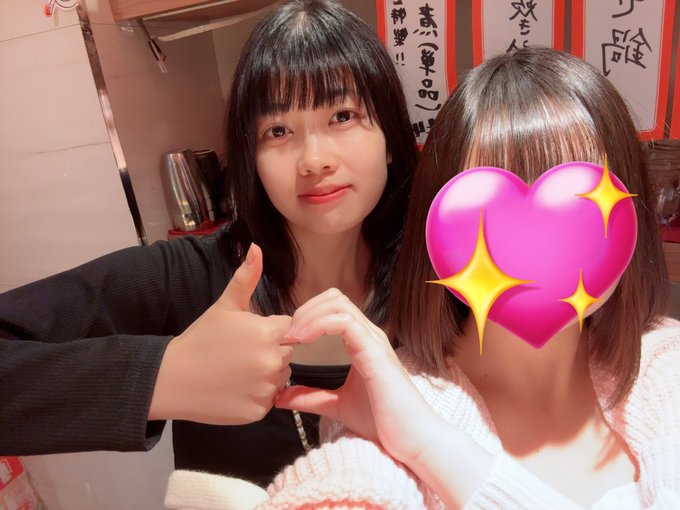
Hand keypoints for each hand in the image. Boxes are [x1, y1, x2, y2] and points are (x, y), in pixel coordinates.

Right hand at [149, 244, 292, 424]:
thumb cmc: (201, 338)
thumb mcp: (225, 306)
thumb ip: (246, 277)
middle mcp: (273, 361)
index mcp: (269, 333)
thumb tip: (257, 247)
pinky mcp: (259, 411)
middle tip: (240, 353)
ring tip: (237, 370)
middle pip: (287, 353)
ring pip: (280, 377)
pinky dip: (256, 395)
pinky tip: (235, 388)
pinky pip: (269, 399)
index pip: (291, 329)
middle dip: (270, 351)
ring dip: (266, 374)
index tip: (250, 335)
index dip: (272, 331)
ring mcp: (266, 388)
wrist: (173, 379)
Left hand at [276, 289, 442, 465]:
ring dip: (309, 315)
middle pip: (334, 298)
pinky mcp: (375, 353)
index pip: (333, 308)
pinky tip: (305, 341)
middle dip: (305, 309)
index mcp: (361, 342)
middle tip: (288, 335)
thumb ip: (311, 398)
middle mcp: (368, 335)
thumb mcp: (338, 406)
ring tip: (293, 337)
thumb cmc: (383, 422)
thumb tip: (280, 397)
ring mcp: (373, 341)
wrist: (412, 441)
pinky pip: (346, 322)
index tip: (287, 339)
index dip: (307, 315)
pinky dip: (320, 324)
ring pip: (339, 304)